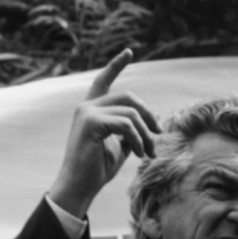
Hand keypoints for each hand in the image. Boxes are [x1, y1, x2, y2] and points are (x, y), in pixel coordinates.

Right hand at [48, 48, 160, 217]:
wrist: (79, 187)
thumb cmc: (96, 170)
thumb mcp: (120, 147)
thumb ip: (132, 130)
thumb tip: (153, 117)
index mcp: (91, 110)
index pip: (103, 80)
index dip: (116, 65)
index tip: (129, 51)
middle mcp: (87, 107)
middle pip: (128, 97)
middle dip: (148, 115)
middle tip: (158, 135)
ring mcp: (87, 112)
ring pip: (130, 112)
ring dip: (146, 134)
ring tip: (149, 152)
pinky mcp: (90, 122)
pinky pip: (126, 124)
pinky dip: (138, 139)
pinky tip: (140, 153)